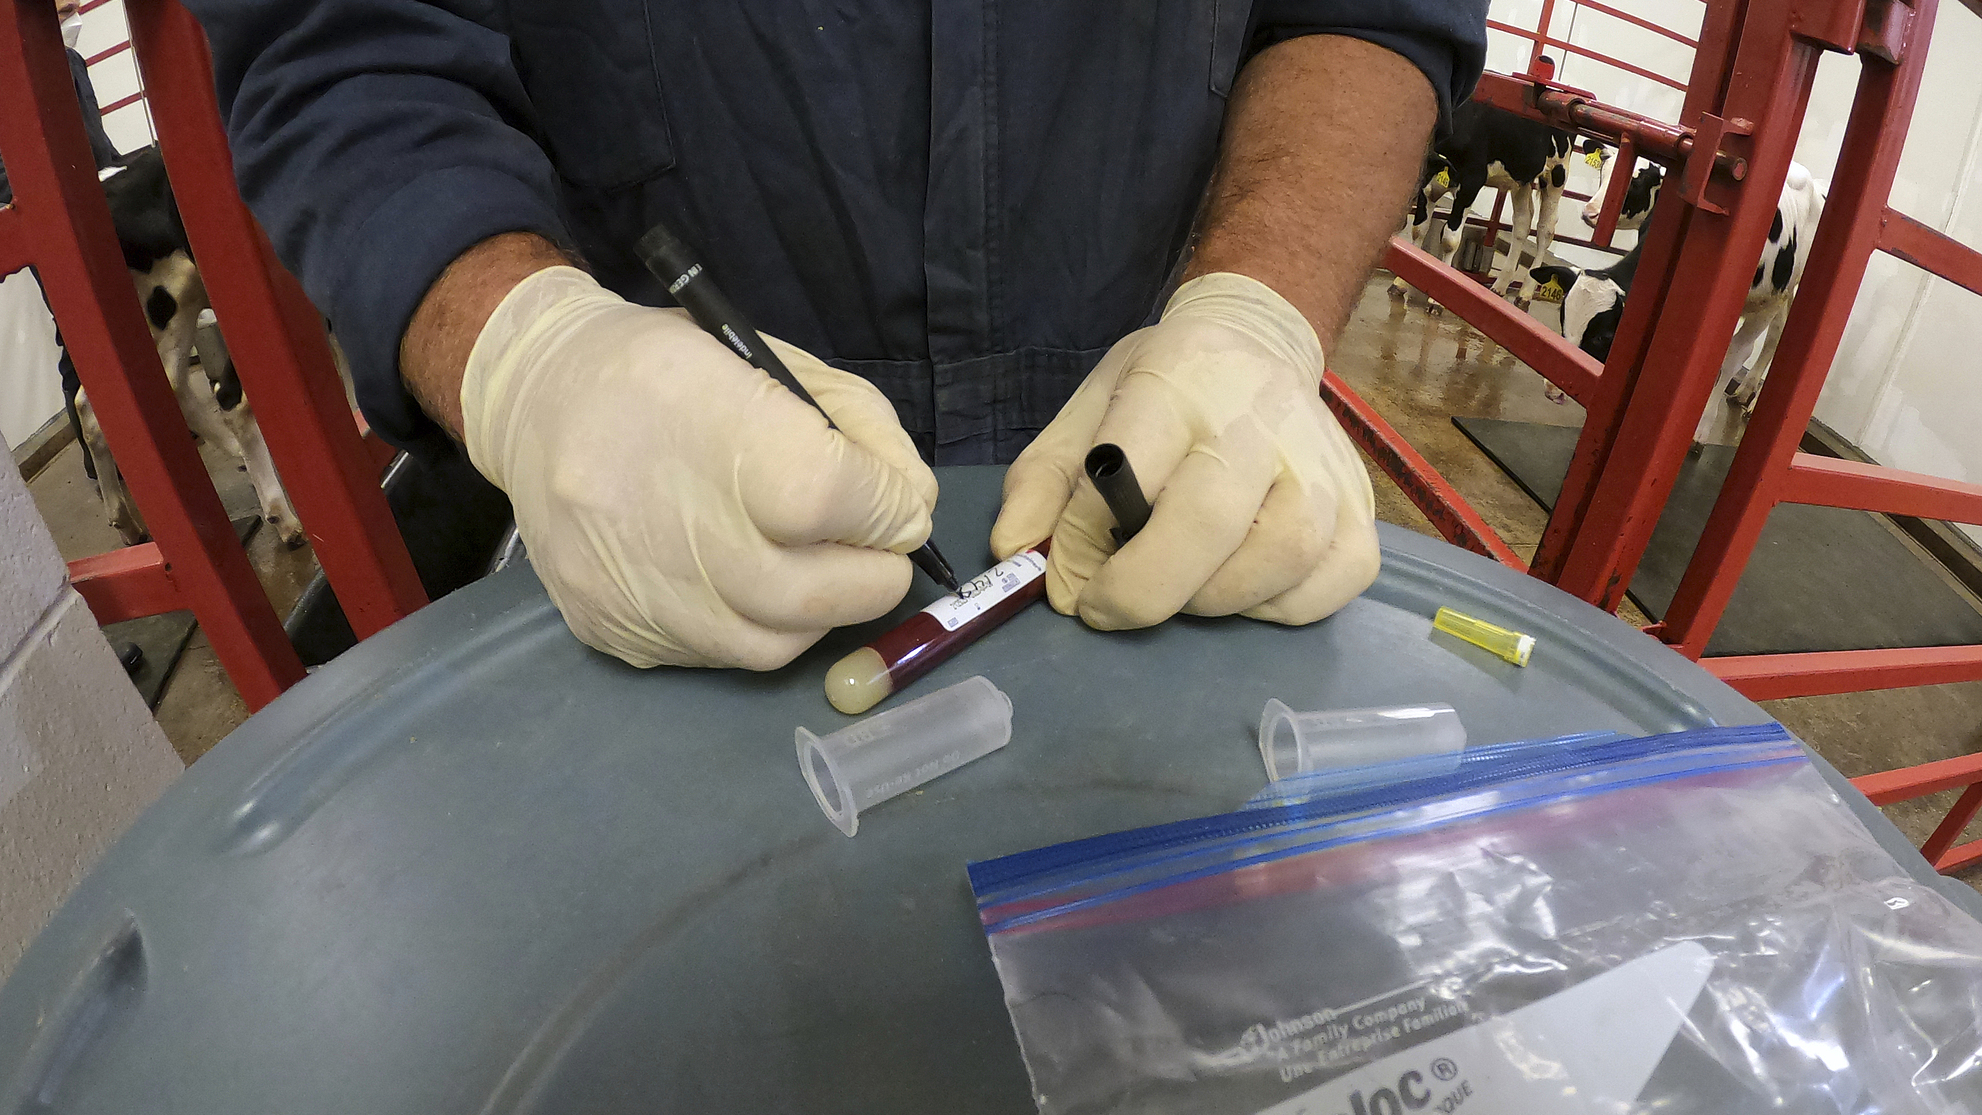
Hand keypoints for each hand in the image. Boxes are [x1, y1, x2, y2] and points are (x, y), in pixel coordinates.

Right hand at [461, 266, 936, 668]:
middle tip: (873, 545)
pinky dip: (756, 626)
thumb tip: (914, 509)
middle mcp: (671, 526)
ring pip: (778, 644)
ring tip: (811, 562)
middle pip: (819, 593)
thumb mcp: (776, 363)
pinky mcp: (616, 635)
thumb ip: (865, 432)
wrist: (537, 398)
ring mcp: (639, 595)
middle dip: (874, 572)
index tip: (895, 504)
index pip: (834, 500)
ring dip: (820, 609)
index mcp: (714, 434)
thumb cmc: (669, 369)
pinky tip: (745, 579)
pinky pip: (719, 658)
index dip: (887, 509)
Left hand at [990, 272, 1377, 628]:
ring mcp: (1322, 464)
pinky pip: (1328, 584)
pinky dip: (1278, 607)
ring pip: (1280, 561)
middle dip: (1147, 589)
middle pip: (1209, 523)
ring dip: (1214, 600)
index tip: (1073, 586)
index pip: (1129, 471)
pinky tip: (1242, 586)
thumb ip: (1044, 479)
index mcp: (1177, 382)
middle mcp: (1259, 418)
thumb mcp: (1089, 409)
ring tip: (1182, 586)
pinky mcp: (1361, 508)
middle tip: (1114, 606)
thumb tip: (1015, 551)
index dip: (1091, 546)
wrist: (1258, 345)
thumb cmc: (1165, 389)